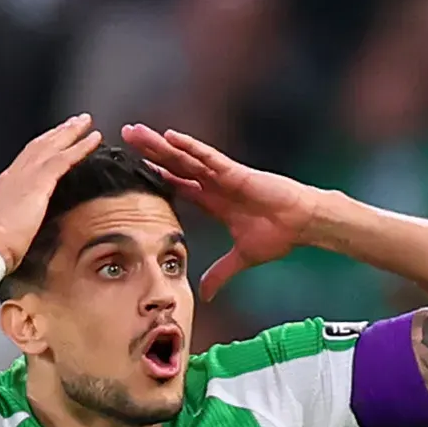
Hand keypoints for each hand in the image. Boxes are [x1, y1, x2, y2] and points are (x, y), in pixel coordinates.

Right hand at [0, 116, 100, 277]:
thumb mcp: (8, 227)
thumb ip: (20, 217)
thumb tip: (28, 221)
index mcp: (7, 184)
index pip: (28, 157)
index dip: (44, 145)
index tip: (57, 136)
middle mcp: (15, 174)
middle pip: (40, 145)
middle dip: (59, 131)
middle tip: (77, 120)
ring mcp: (26, 176)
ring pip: (52, 146)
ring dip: (71, 132)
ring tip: (87, 122)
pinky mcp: (39, 183)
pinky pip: (64, 159)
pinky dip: (80, 147)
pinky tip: (94, 139)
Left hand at [125, 124, 328, 304]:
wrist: (303, 224)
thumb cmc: (279, 236)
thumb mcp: (241, 259)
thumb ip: (220, 274)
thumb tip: (205, 295)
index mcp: (214, 201)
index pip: (178, 184)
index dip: (156, 175)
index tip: (134, 167)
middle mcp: (214, 184)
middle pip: (174, 164)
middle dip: (149, 152)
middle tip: (124, 136)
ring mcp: (223, 175)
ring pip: (184, 156)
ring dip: (159, 144)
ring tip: (135, 131)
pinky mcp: (235, 172)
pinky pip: (208, 156)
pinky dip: (189, 146)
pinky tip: (169, 136)